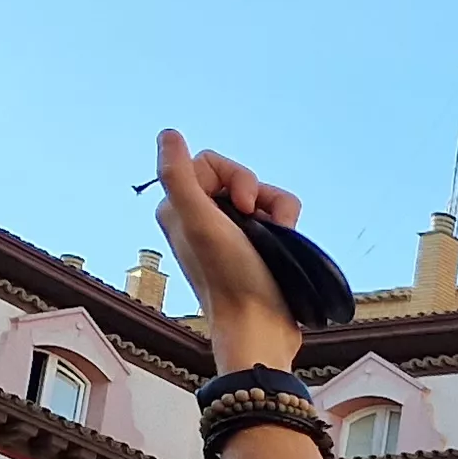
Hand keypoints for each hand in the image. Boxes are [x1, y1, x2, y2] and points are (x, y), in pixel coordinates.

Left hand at [150, 130, 304, 371]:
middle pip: (238, 177)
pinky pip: (277, 213)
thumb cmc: (230, 278)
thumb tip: (168, 133)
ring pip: (263, 194)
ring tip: (280, 236)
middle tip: (259, 223)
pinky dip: (288, 223)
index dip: (234, 177)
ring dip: (279, 210)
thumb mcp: (200, 222)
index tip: (241, 208)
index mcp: (178, 208)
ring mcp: (230, 231)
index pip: (210, 162)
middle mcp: (200, 216)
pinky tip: (288, 242)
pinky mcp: (257, 245)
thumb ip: (178, 176)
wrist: (262, 326)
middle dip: (259, 195)